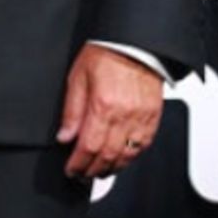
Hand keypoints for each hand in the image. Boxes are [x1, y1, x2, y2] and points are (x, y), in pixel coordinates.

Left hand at [57, 44, 163, 179]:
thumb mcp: (78, 78)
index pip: (88, 147)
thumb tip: (65, 137)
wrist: (135, 42)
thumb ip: (71, 111)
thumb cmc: (107, 54)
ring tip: (99, 171)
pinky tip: (121, 159)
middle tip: (82, 175)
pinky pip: (143, 145)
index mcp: (102, 106)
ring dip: (112, 168)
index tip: (71, 170)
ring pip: (127, 155)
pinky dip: (131, 157)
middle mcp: (124, 115)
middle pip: (107, 156)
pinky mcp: (153, 116)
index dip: (78, 164)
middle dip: (92, 171)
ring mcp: (141, 117)